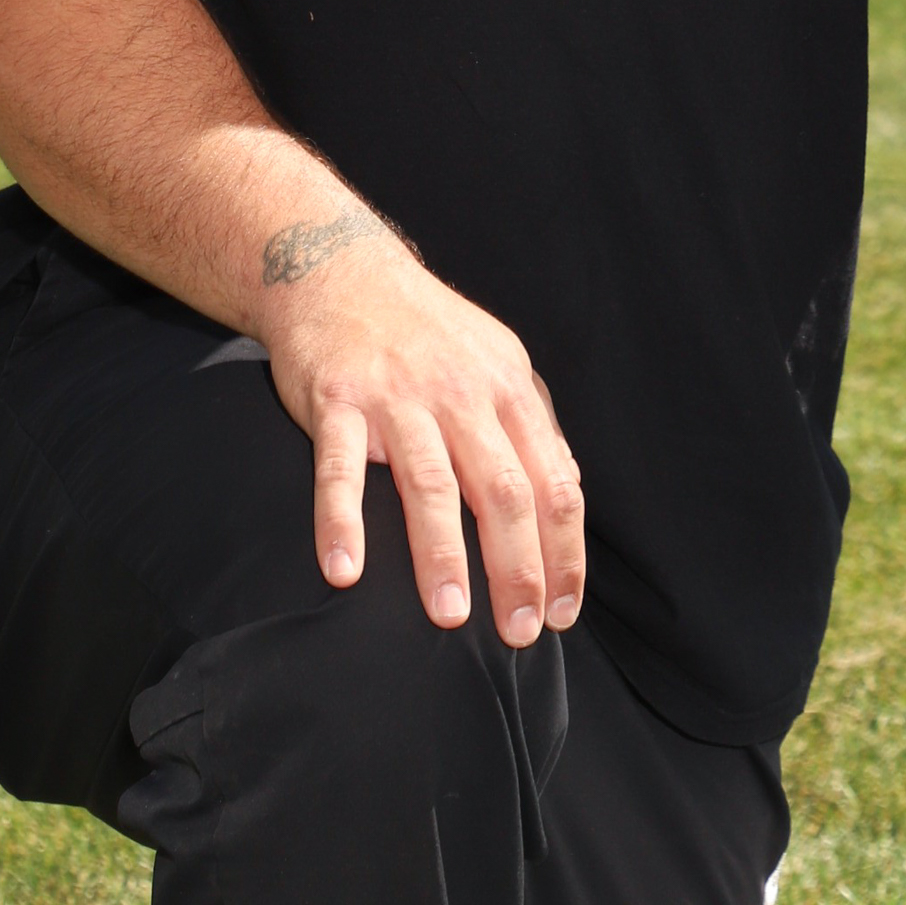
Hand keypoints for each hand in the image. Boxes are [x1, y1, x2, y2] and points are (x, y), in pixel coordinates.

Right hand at [258, 209, 583, 644]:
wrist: (340, 270)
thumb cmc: (425, 332)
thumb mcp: (494, 362)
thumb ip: (528, 427)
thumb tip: (568, 496)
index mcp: (507, 389)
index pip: (553, 483)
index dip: (563, 553)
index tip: (563, 613)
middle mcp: (461, 393)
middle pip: (504, 490)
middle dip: (518, 568)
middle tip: (519, 634)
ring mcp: (398, 396)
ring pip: (430, 482)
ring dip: (443, 554)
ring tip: (451, 617)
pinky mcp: (337, 399)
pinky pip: (338, 468)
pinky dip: (341, 521)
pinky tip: (344, 571)